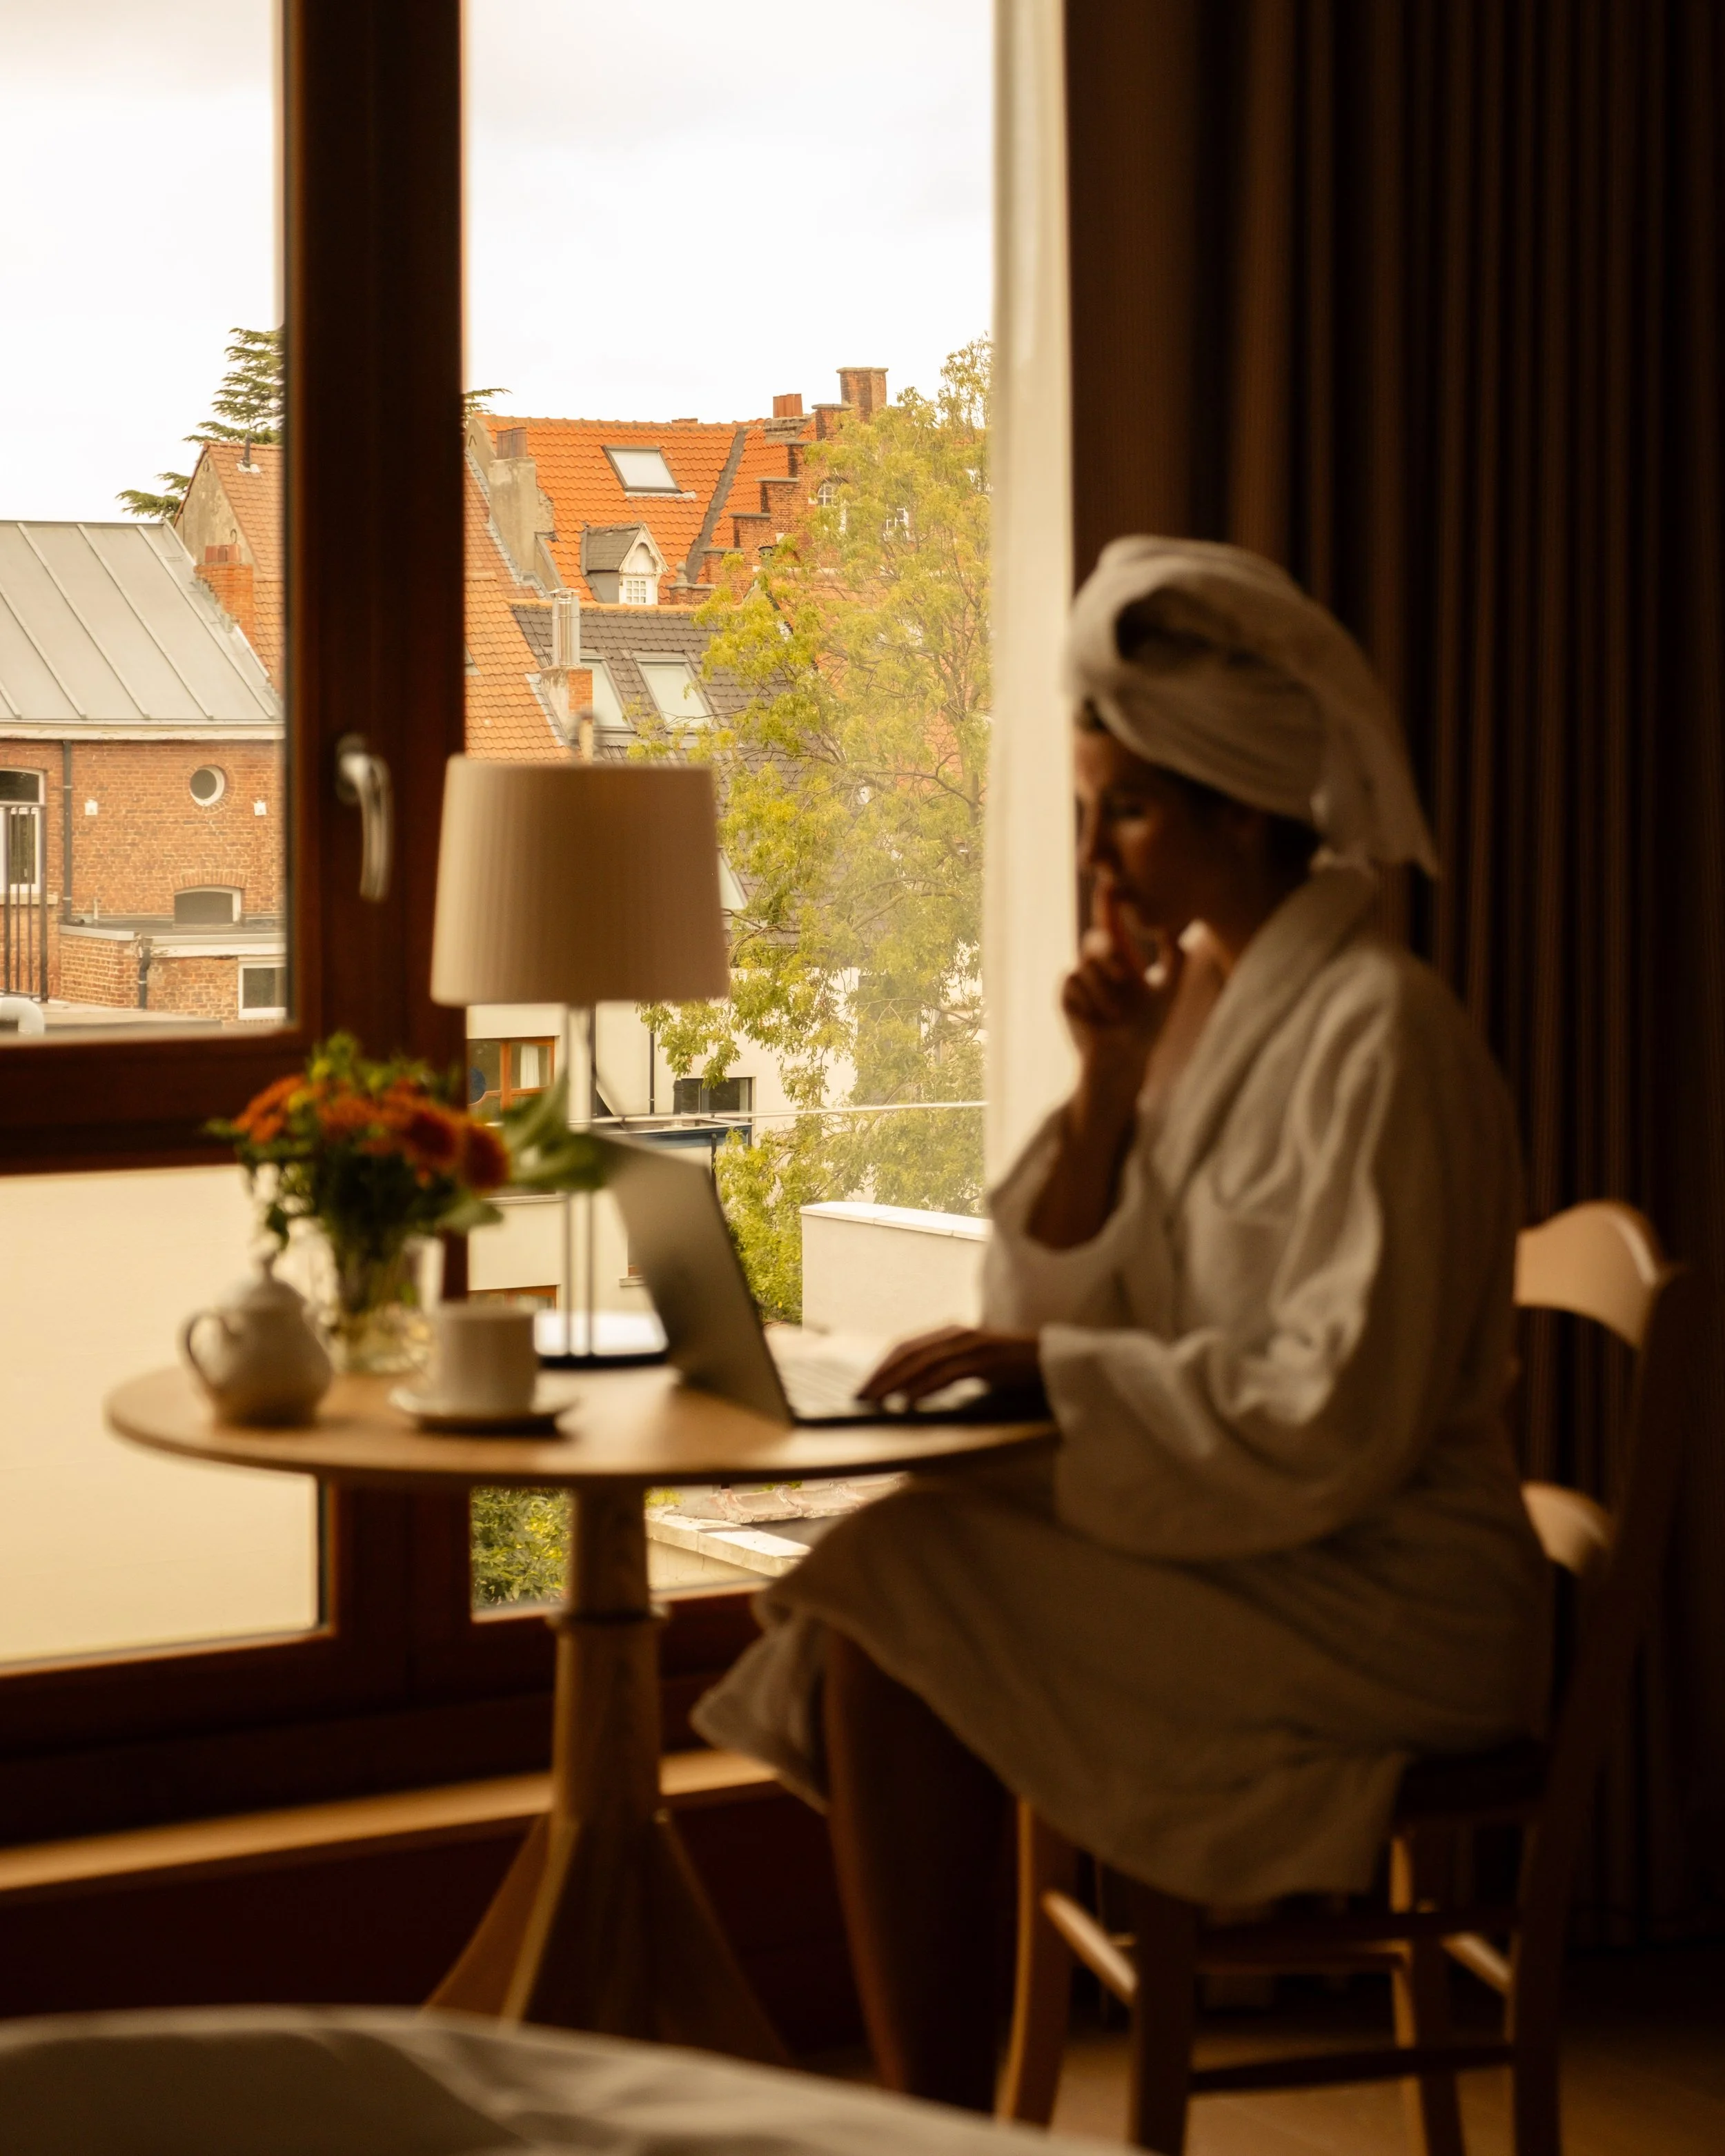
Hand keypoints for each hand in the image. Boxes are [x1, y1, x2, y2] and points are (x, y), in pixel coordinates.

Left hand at [857, 1325, 1041, 1404]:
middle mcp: (957, 1333)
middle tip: (860, 1397)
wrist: (1054, 1360)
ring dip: (896, 1383)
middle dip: (880, 1376)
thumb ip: (946, 1368)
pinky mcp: (987, 1359)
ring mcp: (972, 1344)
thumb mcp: (973, 1364)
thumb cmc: (1011, 1366)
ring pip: (923, 1362)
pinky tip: (910, 1401)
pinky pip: (948, 1373)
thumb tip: (911, 1388)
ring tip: (877, 1401)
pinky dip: (925, 1387)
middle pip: (907, 1353)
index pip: (905, 1348)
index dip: (881, 1367)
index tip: (863, 1386)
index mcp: (950, 1333)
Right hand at [1062, 878, 1184, 1105]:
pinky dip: (1091, 1001)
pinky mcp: (1066, 995)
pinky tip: (1098, 1019)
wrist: (1125, 1060)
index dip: (1107, 899)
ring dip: (1107, 990)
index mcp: (1121, 957)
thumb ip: (1176, 957)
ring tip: (1117, 1014)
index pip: (1110, 920)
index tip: (1109, 878)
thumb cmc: (1150, 1028)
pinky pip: (1074, 981)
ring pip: (1086, 963)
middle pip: (1097, 940)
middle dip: (1111, 955)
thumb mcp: (1170, 990)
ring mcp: (1080, 979)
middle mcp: (1098, 964)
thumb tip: (1173, 923)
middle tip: (1127, 976)